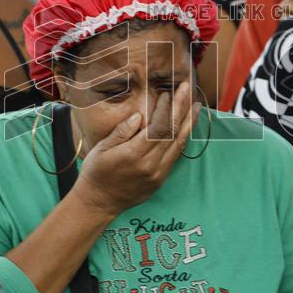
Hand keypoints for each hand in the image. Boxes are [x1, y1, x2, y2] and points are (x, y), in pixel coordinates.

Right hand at [73, 81, 198, 216]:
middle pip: (172, 132)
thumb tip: (139, 116)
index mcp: (133, 154)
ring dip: (188, 123)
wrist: (99, 203)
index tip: (169, 92)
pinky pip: (176, 156)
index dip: (166, 108)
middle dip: (181, 108)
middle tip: (188, 89)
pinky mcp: (161, 179)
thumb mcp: (102, 148)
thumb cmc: (96, 172)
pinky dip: (183, 139)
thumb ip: (122, 131)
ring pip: (179, 144)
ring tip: (196, 106)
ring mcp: (158, 173)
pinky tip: (187, 127)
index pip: (157, 126)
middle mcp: (150, 164)